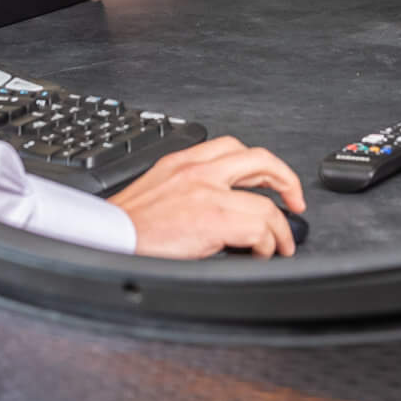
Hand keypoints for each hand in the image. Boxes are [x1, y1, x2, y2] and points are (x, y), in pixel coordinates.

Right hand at [112, 137, 305, 258]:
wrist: (107, 241)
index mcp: (180, 162)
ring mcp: (207, 192)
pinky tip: (260, 254)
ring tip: (281, 243)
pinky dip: (268, 244)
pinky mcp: (214, 218)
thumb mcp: (154, 192)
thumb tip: (213, 209)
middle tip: (294, 201)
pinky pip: (260, 227)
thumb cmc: (125, 228)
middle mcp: (196, 171)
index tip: (269, 181)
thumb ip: (185, 190)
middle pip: (259, 159)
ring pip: (265, 200)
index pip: (231, 147)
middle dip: (285, 180)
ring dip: (281, 226)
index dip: (260, 164)